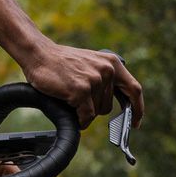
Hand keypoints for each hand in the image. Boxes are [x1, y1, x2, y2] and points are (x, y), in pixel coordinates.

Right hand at [19, 42, 146, 128]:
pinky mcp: (81, 91)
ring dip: (84, 111)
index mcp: (113, 63)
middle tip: (78, 99)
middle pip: (109, 106)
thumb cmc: (61, 62)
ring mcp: (94, 80)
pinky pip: (86, 116)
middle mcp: (107, 70)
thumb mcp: (91, 64)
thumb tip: (117, 103)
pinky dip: (80, 120)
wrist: (38, 54)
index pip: (134, 89)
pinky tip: (71, 112)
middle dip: (94, 109)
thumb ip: (105, 78)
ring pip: (96, 112)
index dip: (137, 108)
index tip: (136, 122)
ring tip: (70, 96)